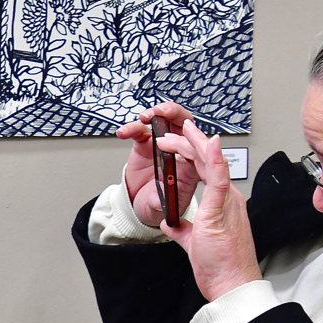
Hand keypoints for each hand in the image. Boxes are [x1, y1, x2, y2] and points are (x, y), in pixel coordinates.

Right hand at [117, 102, 202, 227]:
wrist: (140, 208)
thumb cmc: (157, 208)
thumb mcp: (160, 210)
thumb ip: (160, 204)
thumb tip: (159, 200)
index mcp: (191, 168)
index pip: (197, 148)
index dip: (193, 137)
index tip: (186, 131)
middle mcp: (179, 153)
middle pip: (184, 125)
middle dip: (175, 114)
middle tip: (163, 112)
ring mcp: (162, 147)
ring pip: (165, 121)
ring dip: (157, 114)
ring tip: (146, 116)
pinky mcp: (146, 145)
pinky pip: (141, 131)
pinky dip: (133, 128)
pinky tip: (125, 132)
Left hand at [153, 120, 261, 300]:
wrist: (232, 285)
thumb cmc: (221, 267)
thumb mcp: (193, 243)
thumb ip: (181, 229)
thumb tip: (170, 222)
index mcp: (222, 204)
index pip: (204, 170)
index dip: (189, 153)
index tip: (174, 143)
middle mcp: (228, 198)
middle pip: (206, 161)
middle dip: (186, 142)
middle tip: (168, 132)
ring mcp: (227, 202)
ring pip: (212, 162)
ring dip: (193, 144)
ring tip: (179, 129)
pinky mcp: (222, 211)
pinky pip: (219, 179)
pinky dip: (215, 158)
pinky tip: (210, 143)